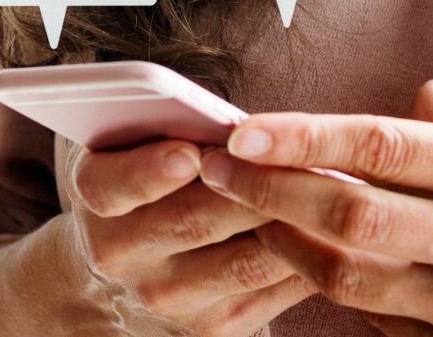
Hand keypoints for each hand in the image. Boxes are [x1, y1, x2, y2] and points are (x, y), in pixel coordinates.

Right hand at [62, 136, 319, 335]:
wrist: (119, 277)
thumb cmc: (144, 181)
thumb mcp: (130, 142)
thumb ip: (162, 119)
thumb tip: (236, 117)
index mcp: (96, 195)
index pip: (112, 184)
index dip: (150, 171)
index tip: (189, 153)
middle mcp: (121, 254)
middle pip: (196, 220)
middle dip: (256, 186)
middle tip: (302, 155)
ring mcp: (167, 298)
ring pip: (247, 260)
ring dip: (296, 222)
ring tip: (336, 185)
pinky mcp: (211, 328)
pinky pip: (273, 289)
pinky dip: (309, 256)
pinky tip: (335, 227)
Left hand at [196, 79, 432, 336]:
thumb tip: (398, 104)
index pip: (382, 147)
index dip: (302, 137)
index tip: (243, 129)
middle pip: (349, 214)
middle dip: (269, 187)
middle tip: (214, 166)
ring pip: (347, 274)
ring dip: (284, 238)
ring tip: (245, 205)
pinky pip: (373, 315)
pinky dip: (328, 281)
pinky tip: (302, 249)